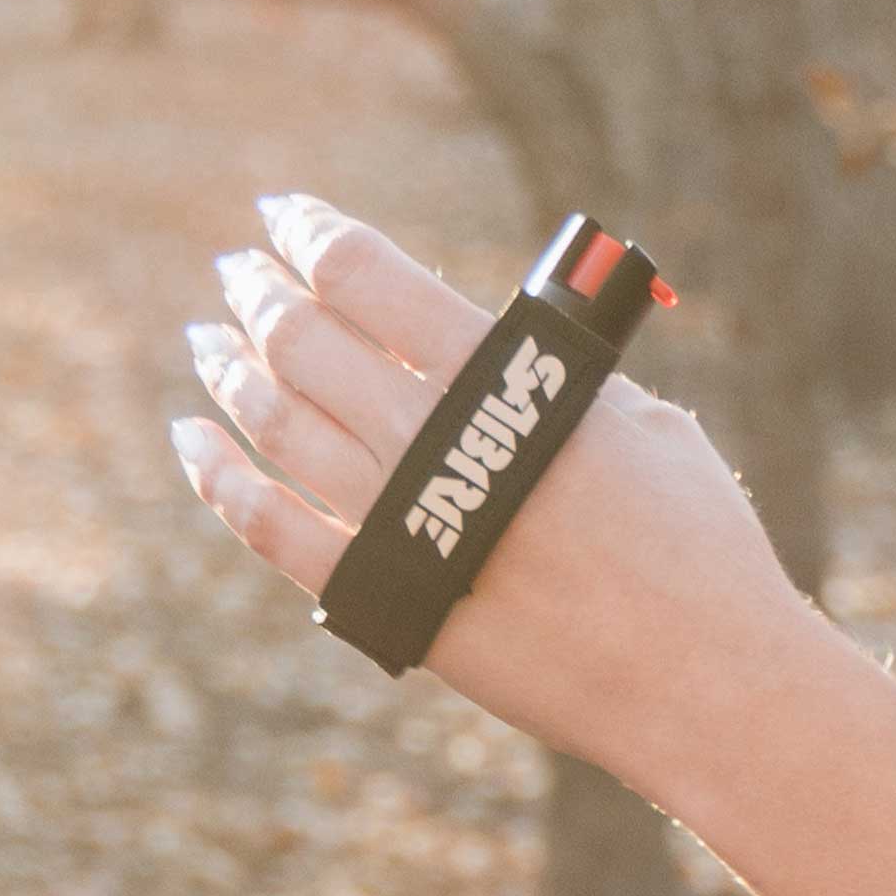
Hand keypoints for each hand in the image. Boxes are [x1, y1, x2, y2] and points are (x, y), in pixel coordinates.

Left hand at [169, 192, 798, 785]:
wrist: (701, 681)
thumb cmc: (695, 550)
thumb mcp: (641, 423)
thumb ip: (553, 373)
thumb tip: (488, 339)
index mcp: (503, 378)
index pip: (368, 276)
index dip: (312, 232)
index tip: (284, 213)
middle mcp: (435, 441)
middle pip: (306, 341)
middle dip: (261, 294)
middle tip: (238, 273)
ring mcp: (400, 524)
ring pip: (276, 423)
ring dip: (230, 370)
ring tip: (209, 341)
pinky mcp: (385, 602)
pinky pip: (270, 529)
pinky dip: (220, 479)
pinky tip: (194, 442)